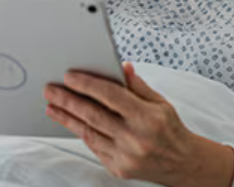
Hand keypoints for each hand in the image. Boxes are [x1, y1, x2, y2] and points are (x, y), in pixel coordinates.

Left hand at [44, 62, 225, 185]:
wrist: (182, 164)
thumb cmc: (170, 129)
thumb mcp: (160, 103)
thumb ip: (138, 85)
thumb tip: (121, 66)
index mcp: (147, 118)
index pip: (111, 96)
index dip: (88, 84)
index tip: (69, 76)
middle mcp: (135, 138)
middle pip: (93, 115)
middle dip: (68, 100)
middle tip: (50, 89)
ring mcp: (125, 156)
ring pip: (88, 132)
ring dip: (67, 117)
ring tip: (52, 105)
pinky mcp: (118, 168)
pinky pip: (94, 146)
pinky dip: (81, 132)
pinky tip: (70, 121)